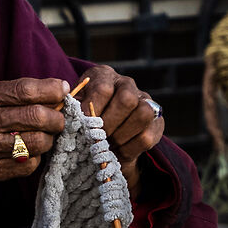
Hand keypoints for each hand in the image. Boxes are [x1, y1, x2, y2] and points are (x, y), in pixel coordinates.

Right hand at [0, 77, 68, 213]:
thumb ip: (3, 95)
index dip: (51, 89)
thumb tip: (45, 93)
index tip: (62, 89)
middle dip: (57, 117)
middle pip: (37, 117)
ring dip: (48, 139)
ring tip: (43, 136)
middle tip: (59, 118)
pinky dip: (34, 159)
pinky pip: (28, 165)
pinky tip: (27, 153)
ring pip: (37, 143)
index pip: (24, 90)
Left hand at [72, 64, 164, 192]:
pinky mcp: (156, 122)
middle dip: (110, 123)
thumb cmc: (83, 120)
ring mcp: (145, 101)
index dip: (93, 109)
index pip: (103, 88)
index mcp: (103, 76)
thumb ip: (70, 111)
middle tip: (97, 137)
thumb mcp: (72, 112)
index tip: (83, 125)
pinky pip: (147, 136)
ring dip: (122, 134)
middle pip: (127, 99)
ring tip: (108, 144)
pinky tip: (118, 150)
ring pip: (143, 113)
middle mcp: (127, 84)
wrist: (103, 137)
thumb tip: (70, 117)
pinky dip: (130, 148)